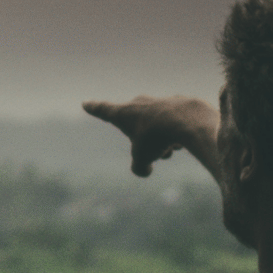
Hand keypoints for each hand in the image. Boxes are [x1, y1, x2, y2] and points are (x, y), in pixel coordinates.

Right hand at [81, 96, 218, 177]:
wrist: (188, 120)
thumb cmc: (157, 137)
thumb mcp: (143, 158)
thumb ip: (139, 167)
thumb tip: (145, 170)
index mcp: (124, 114)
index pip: (103, 111)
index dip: (94, 109)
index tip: (85, 103)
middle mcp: (140, 104)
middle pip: (137, 127)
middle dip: (144, 142)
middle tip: (154, 152)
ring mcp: (160, 101)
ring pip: (157, 127)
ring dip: (163, 141)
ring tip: (171, 149)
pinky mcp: (180, 103)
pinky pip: (175, 123)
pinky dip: (178, 133)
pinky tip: (185, 138)